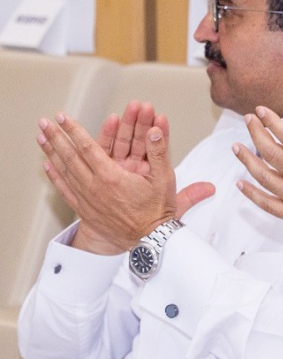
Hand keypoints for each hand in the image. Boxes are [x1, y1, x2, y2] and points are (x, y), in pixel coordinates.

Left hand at [37, 112, 213, 254]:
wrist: (150, 240)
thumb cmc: (157, 211)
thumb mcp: (165, 178)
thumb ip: (159, 151)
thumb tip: (156, 130)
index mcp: (112, 177)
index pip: (87, 147)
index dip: (74, 130)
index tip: (63, 118)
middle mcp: (95, 187)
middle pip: (69, 157)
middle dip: (56, 137)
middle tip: (45, 123)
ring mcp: (88, 198)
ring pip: (64, 171)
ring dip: (51, 152)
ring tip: (41, 138)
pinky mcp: (85, 209)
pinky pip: (65, 190)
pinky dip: (55, 177)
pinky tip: (48, 166)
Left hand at [233, 96, 282, 247]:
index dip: (272, 121)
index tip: (262, 112)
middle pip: (272, 152)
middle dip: (256, 133)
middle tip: (249, 121)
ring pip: (265, 177)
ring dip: (248, 160)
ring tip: (238, 147)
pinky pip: (268, 205)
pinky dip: (252, 194)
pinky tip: (242, 184)